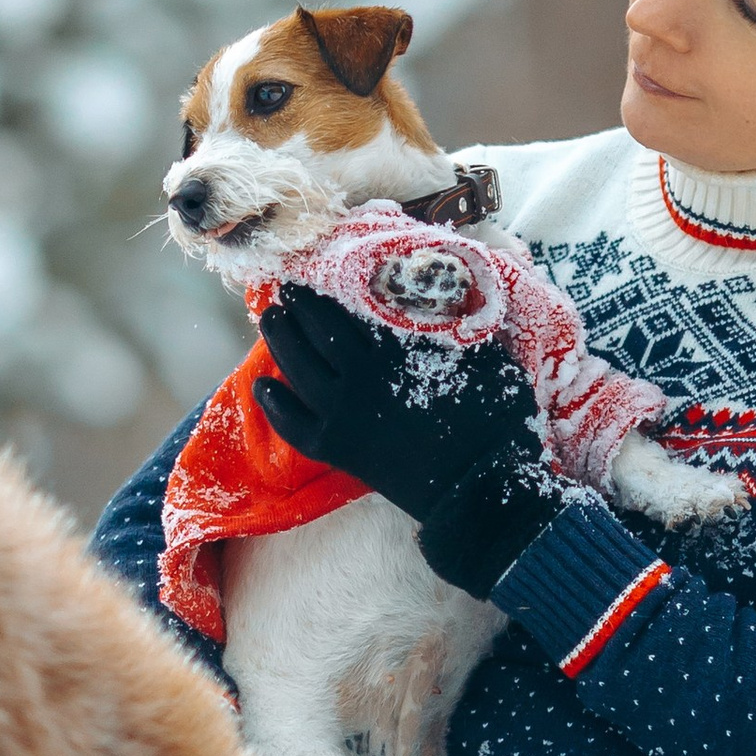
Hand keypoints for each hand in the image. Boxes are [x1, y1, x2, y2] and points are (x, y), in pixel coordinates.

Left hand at [255, 289, 572, 595]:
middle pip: (318, 330)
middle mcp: (362, 376)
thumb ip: (457, 325)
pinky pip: (293, 424)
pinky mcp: (337, 448)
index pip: (354, 304)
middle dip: (300, 305)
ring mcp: (344, 414)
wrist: (480, 487)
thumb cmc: (494, 421)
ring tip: (271, 318)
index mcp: (398, 349)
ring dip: (280, 339)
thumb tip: (446, 291)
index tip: (318, 269)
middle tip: (289, 289)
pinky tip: (261, 384)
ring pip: (298, 367)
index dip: (332, 285)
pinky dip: (274, 404)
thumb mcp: (487, 358)